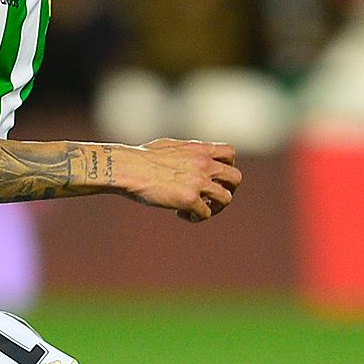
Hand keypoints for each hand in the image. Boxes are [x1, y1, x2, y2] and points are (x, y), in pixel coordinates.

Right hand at [119, 140, 241, 221]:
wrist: (128, 167)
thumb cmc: (140, 157)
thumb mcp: (169, 146)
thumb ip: (185, 152)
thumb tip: (186, 157)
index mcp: (199, 149)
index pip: (230, 154)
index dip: (227, 167)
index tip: (214, 177)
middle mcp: (204, 164)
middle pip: (235, 178)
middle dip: (228, 190)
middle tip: (212, 197)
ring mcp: (199, 182)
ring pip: (226, 198)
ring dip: (215, 207)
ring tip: (199, 210)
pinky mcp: (190, 199)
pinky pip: (205, 214)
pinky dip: (196, 217)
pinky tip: (181, 214)